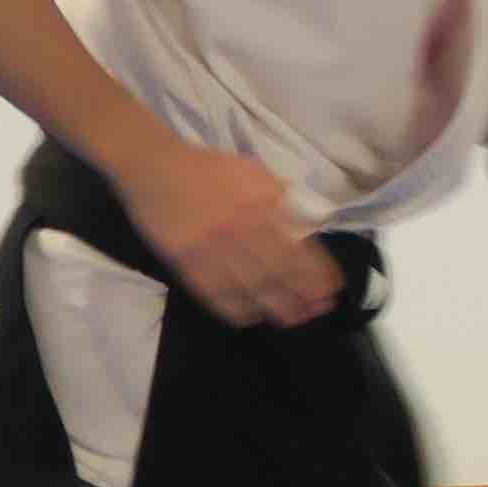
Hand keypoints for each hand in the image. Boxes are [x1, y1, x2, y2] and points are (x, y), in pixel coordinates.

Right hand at [116, 143, 338, 329]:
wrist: (156, 167)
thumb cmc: (210, 169)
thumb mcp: (255, 173)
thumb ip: (282, 199)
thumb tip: (309, 226)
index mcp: (261, 204)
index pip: (298, 246)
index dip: (317, 273)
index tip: (331, 289)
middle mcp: (240, 228)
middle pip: (278, 272)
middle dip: (302, 296)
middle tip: (318, 311)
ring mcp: (212, 248)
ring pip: (250, 287)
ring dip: (275, 307)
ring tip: (293, 320)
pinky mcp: (187, 263)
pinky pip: (216, 293)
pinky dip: (236, 309)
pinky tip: (252, 317)